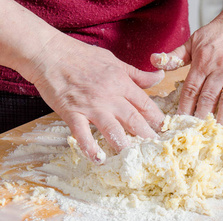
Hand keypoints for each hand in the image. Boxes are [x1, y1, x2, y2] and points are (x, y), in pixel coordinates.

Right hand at [29, 35, 164, 161]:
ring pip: (112, 128)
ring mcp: (91, 106)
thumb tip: (160, 76)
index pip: (145, 104)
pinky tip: (98, 159)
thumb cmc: (81, 56)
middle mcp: (109, 96)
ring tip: (133, 158)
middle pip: (134, 119)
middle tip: (158, 150)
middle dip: (147, 135)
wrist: (49, 53)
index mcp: (121, 83)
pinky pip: (82, 133)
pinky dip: (89, 146)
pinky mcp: (72, 113)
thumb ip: (137, 74)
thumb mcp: (114, 61)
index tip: (166, 131)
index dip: (157, 119)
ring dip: (123, 144)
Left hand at [151, 4, 222, 124]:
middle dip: (200, 117)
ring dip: (221, 118)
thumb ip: (175, 55)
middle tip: (196, 132)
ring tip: (216, 132)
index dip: (185, 108)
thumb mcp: (194, 40)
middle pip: (208, 98)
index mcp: (204, 61)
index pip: (191, 90)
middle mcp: (221, 68)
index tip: (181, 122)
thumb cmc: (220, 32)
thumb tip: (154, 60)